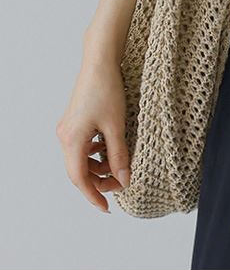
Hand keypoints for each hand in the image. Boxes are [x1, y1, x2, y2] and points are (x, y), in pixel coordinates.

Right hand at [56, 56, 130, 212]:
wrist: (99, 62)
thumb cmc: (107, 89)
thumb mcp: (116, 125)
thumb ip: (119, 155)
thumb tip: (124, 179)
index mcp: (72, 140)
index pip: (80, 179)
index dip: (93, 195)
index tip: (106, 207)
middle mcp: (64, 137)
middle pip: (79, 170)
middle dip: (99, 180)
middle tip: (120, 183)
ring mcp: (67, 128)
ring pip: (80, 159)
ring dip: (98, 166)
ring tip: (118, 163)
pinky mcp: (73, 121)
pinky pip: (82, 146)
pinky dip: (95, 152)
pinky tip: (109, 146)